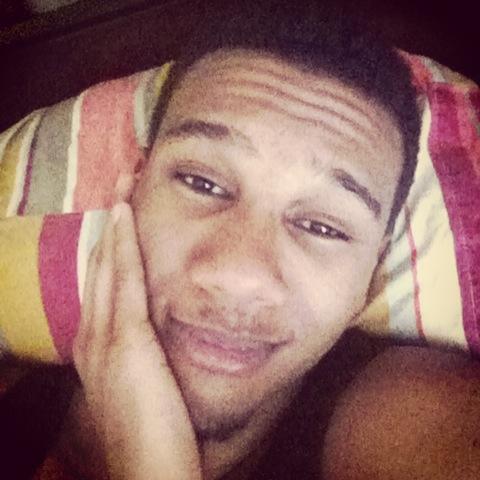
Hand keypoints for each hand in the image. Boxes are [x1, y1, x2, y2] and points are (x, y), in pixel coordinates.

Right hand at [73, 202, 201, 479]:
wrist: (146, 473)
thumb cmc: (151, 431)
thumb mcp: (141, 385)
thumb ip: (142, 355)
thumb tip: (153, 334)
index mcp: (99, 345)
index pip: (103, 282)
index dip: (110, 244)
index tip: (122, 210)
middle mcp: (94, 334)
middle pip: (100, 264)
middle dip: (110, 221)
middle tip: (120, 181)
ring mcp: (106, 335)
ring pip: (108, 262)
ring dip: (115, 220)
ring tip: (122, 180)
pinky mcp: (127, 339)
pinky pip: (124, 278)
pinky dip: (121, 242)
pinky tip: (124, 213)